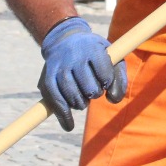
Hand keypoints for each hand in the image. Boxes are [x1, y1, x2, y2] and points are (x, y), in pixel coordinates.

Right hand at [38, 17, 126, 131]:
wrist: (65, 40)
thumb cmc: (95, 54)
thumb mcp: (111, 58)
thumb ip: (119, 79)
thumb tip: (113, 99)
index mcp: (92, 48)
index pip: (104, 74)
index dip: (107, 82)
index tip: (105, 80)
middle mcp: (74, 56)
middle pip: (89, 88)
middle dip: (94, 94)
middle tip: (92, 89)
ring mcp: (59, 67)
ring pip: (72, 96)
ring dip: (81, 104)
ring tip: (83, 99)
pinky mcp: (46, 78)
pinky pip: (55, 101)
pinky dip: (63, 116)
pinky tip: (69, 125)